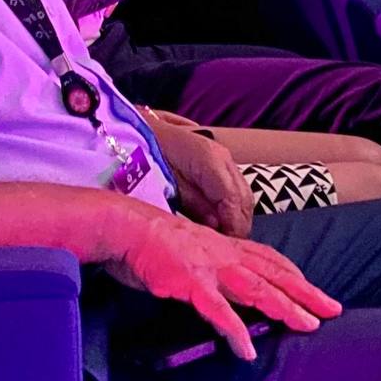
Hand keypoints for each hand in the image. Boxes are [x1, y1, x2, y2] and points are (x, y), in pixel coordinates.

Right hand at [107, 212, 341, 360]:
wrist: (125, 226)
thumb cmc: (151, 241)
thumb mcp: (189, 249)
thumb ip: (208, 263)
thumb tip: (218, 283)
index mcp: (224, 245)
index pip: (268, 258)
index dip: (293, 274)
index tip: (313, 289)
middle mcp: (224, 253)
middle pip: (274, 273)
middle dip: (306, 293)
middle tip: (333, 310)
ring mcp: (209, 267)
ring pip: (256, 288)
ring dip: (285, 307)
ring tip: (307, 326)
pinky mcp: (190, 282)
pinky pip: (217, 310)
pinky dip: (234, 330)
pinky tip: (246, 351)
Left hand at [146, 116, 252, 237]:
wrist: (136, 131)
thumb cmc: (146, 157)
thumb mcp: (167, 185)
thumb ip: (194, 204)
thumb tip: (216, 225)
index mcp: (211, 160)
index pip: (234, 201)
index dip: (234, 228)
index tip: (229, 249)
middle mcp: (223, 157)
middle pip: (244, 199)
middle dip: (239, 226)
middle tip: (228, 248)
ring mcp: (223, 156)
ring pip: (243, 194)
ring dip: (238, 217)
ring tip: (226, 238)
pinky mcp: (219, 160)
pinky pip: (235, 187)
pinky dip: (233, 207)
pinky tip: (222, 222)